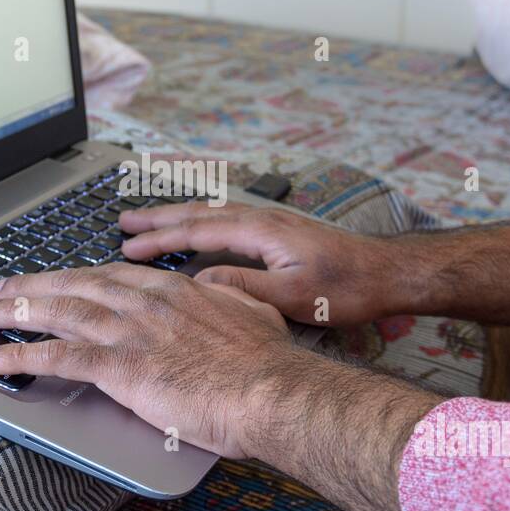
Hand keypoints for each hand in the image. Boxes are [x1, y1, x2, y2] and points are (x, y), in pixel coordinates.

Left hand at [0, 263, 311, 458]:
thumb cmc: (267, 363)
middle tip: (4, 289)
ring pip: (59, 312)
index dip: (77, 276)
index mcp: (174, 290)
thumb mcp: (253, 313)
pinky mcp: (120, 367)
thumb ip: (228, 300)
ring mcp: (130, 332)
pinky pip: (58, 357)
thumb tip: (221, 292)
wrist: (270, 390)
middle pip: (76, 286)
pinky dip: (22, 356)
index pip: (112, 275)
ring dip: (17, 312)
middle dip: (34, 286)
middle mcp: (145, 303)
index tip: (58, 278)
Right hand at [118, 202, 398, 326]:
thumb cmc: (347, 287)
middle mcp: (261, 219)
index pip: (198, 231)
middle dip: (158, 218)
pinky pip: (226, 221)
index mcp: (260, 231)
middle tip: (122, 222)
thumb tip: (203, 281)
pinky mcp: (277, 232)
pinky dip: (199, 223)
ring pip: (211, 214)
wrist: (387, 273)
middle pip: (198, 214)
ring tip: (145, 221)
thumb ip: (246, 288)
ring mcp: (269, 223)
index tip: (129, 246)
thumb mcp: (293, 296)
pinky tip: (193, 231)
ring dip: (176, 217)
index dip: (160, 239)